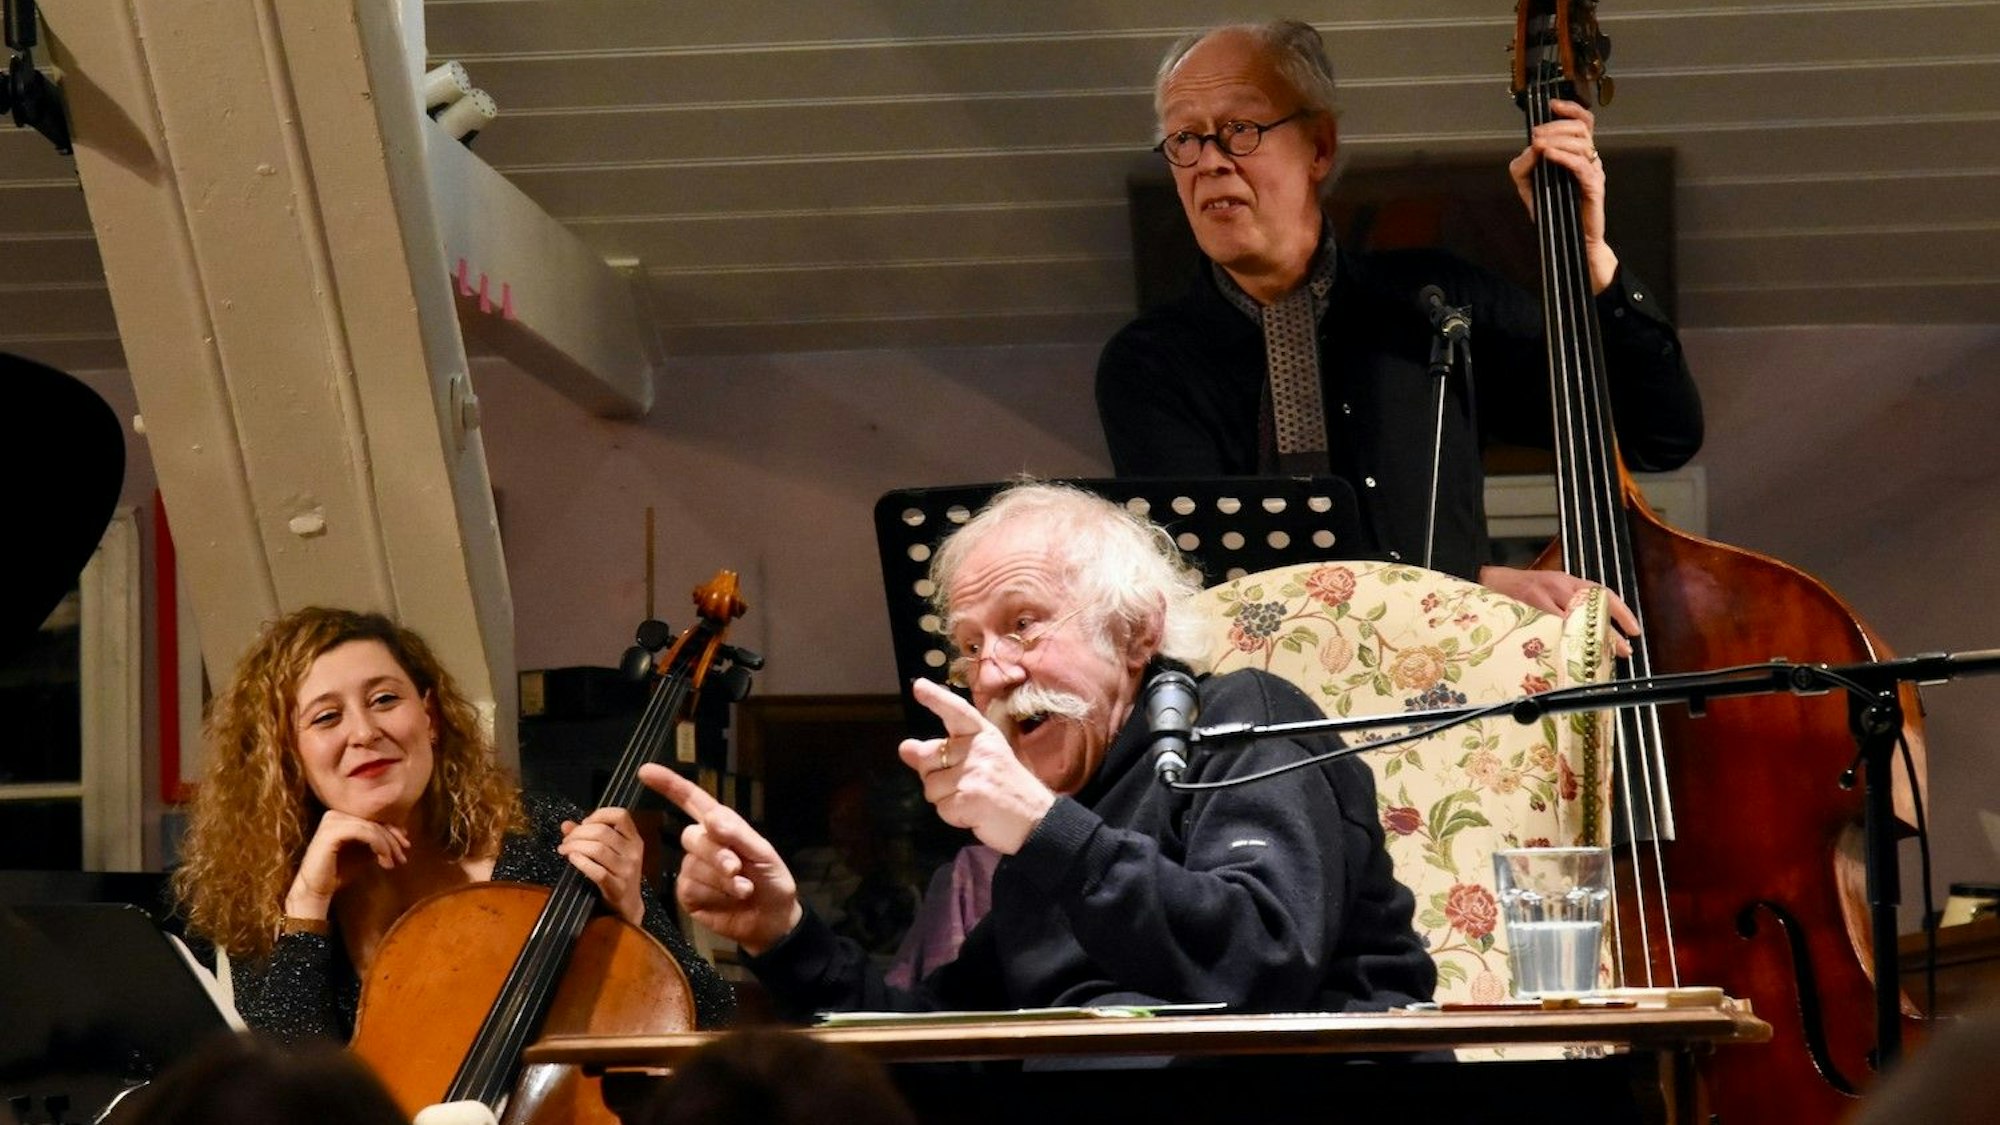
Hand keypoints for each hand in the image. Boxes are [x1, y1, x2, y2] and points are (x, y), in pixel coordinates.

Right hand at [284, 809, 410, 919]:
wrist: (316, 890)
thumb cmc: (339, 871)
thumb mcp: (364, 852)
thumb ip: (379, 840)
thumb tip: (403, 831)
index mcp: (342, 816)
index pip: (374, 819)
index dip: (393, 832)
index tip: (406, 847)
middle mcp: (335, 814)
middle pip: (374, 822)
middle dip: (393, 840)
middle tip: (403, 858)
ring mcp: (332, 821)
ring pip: (372, 827)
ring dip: (387, 845)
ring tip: (392, 863)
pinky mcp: (332, 831)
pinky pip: (364, 832)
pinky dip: (379, 845)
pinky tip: (384, 860)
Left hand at [559, 807, 646, 925]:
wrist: (627, 906)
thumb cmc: (617, 876)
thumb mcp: (610, 853)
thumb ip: (588, 836)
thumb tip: (566, 824)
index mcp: (634, 840)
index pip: (621, 815)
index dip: (599, 814)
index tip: (585, 822)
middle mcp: (633, 852)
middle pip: (602, 832)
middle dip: (578, 833)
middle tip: (566, 840)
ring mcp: (627, 870)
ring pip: (598, 849)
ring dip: (575, 846)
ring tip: (565, 850)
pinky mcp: (618, 887)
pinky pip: (597, 871)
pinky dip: (581, 862)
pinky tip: (572, 860)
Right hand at [637, 762, 800, 954]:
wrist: (773, 920)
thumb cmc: (772, 881)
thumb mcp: (764, 854)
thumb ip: (738, 835)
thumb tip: (710, 819)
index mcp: (722, 826)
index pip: (692, 800)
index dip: (669, 784)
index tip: (645, 771)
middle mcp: (703, 844)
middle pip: (691, 837)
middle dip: (717, 855)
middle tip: (739, 869)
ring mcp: (692, 869)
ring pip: (692, 866)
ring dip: (722, 881)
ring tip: (744, 890)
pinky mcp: (688, 895)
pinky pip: (690, 888)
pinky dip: (715, 896)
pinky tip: (729, 901)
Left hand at [897, 678, 1054, 854]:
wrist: (1037, 819)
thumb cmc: (1005, 788)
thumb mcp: (978, 762)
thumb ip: (940, 754)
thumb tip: (905, 748)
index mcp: (984, 735)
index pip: (957, 712)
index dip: (937, 699)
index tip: (918, 686)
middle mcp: (980, 748)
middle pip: (928, 757)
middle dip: (934, 776)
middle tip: (963, 786)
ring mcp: (976, 773)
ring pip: (930, 787)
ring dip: (945, 800)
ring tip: (972, 800)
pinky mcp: (971, 798)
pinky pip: (941, 808)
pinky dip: (952, 816)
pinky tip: (973, 814)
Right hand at [1477, 564, 1638, 656]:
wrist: (1488, 580)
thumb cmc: (1519, 590)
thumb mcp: (1549, 590)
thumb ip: (1568, 605)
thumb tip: (1592, 632)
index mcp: (1567, 581)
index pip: (1602, 594)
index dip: (1621, 612)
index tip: (1634, 631)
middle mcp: (1559, 585)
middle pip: (1593, 610)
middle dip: (1610, 633)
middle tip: (1624, 651)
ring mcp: (1543, 596)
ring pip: (1574, 621)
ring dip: (1589, 640)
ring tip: (1599, 657)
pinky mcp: (1527, 608)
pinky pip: (1550, 627)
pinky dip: (1562, 641)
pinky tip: (1567, 654)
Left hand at [1508, 98, 1617, 292]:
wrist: (1569, 242)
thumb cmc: (1554, 212)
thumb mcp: (1530, 185)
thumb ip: (1526, 165)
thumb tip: (1531, 147)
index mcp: (1578, 154)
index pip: (1583, 122)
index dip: (1571, 108)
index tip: (1551, 105)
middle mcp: (1590, 159)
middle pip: (1581, 128)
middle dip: (1555, 126)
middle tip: (1536, 134)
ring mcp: (1594, 172)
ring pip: (1582, 143)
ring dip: (1556, 140)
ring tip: (1538, 145)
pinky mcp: (1594, 187)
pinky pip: (1582, 165)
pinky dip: (1563, 157)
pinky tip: (1548, 155)